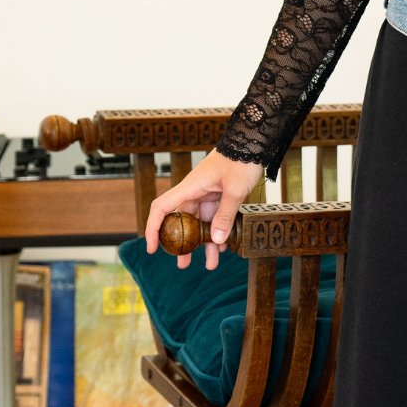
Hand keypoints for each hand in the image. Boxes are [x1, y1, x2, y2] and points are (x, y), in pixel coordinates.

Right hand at [144, 151, 264, 270]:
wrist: (253, 142)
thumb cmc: (241, 160)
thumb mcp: (234, 189)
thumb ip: (225, 215)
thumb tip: (216, 240)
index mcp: (190, 187)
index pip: (161, 208)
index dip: (153, 228)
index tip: (153, 247)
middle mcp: (195, 192)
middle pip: (182, 221)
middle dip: (183, 244)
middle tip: (183, 265)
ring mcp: (207, 195)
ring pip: (201, 223)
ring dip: (205, 244)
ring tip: (210, 265)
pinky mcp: (220, 196)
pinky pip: (215, 218)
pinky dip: (219, 232)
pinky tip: (225, 248)